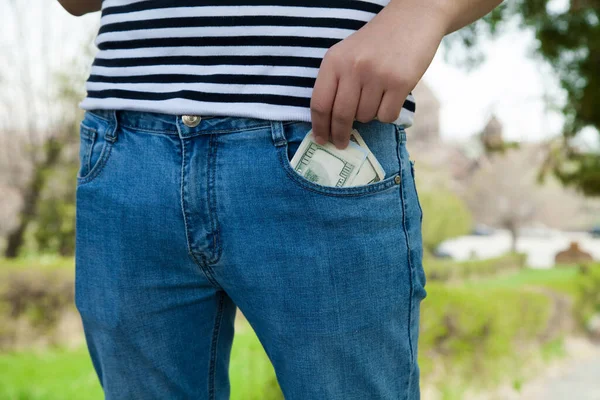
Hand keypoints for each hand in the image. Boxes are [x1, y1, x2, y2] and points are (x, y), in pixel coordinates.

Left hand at [310, 0, 447, 148]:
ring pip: (365, 117)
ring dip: (368, 116)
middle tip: (341, 143)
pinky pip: (386, 116)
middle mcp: (353, 67)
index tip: (320, 139)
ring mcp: (377, 75)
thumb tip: (328, 124)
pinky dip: (387, 114)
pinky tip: (390, 97)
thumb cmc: (376, 42)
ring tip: (375, 97)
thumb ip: (336, 83)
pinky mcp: (400, 82)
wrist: (412, 18)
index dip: (319, 127)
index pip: (320, 103)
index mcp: (334, 60)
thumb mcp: (347, 55)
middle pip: (341, 116)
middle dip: (339, 135)